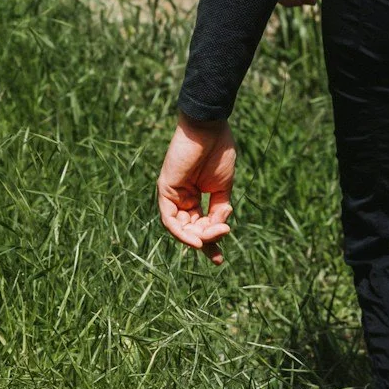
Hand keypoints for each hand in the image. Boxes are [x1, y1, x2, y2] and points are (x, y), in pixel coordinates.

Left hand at [157, 114, 235, 261]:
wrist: (210, 127)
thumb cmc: (218, 151)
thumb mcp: (223, 188)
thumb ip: (220, 210)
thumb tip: (220, 230)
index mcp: (195, 197)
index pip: (199, 227)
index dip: (210, 244)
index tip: (219, 260)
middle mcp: (181, 198)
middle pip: (190, 230)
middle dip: (206, 239)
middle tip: (222, 235)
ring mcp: (171, 195)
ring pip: (179, 228)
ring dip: (196, 237)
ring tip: (211, 237)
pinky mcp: (164, 190)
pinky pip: (169, 219)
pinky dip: (181, 232)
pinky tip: (196, 238)